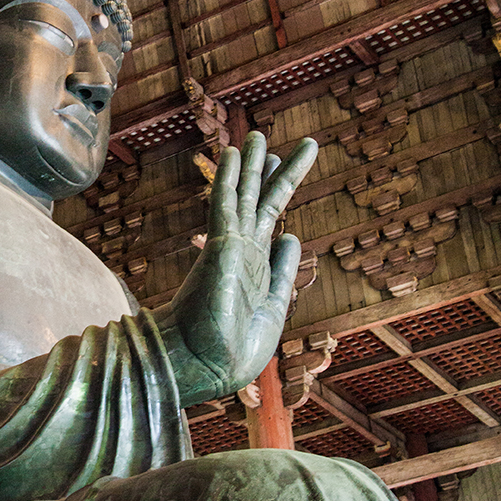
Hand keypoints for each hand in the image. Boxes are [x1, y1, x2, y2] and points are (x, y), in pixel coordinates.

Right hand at [155, 132, 317, 403]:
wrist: (206, 365)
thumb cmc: (234, 349)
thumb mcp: (274, 306)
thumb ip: (283, 271)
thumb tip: (293, 236)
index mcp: (255, 267)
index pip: (269, 221)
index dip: (278, 192)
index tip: (285, 168)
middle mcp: (241, 251)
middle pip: (259, 202)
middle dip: (269, 171)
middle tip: (273, 141)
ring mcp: (230, 247)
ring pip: (244, 196)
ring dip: (252, 165)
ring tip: (258, 135)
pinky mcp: (220, 247)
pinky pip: (225, 205)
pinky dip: (230, 177)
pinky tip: (234, 153)